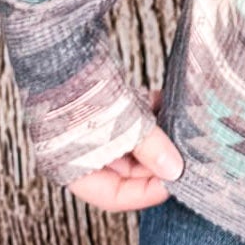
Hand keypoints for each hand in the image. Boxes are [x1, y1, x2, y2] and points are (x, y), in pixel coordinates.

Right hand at [67, 87, 184, 211]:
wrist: (61, 48)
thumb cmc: (82, 94)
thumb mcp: (122, 127)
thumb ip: (150, 150)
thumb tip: (175, 170)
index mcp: (73, 171)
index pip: (115, 196)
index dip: (147, 192)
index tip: (177, 180)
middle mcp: (77, 154)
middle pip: (124, 172)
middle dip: (156, 163)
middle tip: (184, 155)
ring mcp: (86, 129)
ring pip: (129, 144)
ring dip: (155, 138)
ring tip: (178, 130)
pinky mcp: (97, 106)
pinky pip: (128, 120)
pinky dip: (146, 115)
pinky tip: (164, 103)